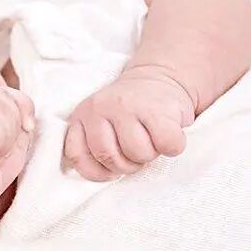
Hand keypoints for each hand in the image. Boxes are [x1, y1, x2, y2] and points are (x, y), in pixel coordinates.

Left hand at [63, 66, 195, 180]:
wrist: (157, 76)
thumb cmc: (128, 110)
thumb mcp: (100, 122)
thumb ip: (92, 144)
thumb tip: (103, 174)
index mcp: (82, 115)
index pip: (78, 156)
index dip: (97, 172)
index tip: (111, 171)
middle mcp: (100, 108)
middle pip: (110, 159)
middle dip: (128, 165)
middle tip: (136, 151)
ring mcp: (128, 106)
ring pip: (139, 154)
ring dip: (150, 155)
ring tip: (151, 139)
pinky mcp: (157, 109)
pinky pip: (167, 145)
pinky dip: (173, 147)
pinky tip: (167, 134)